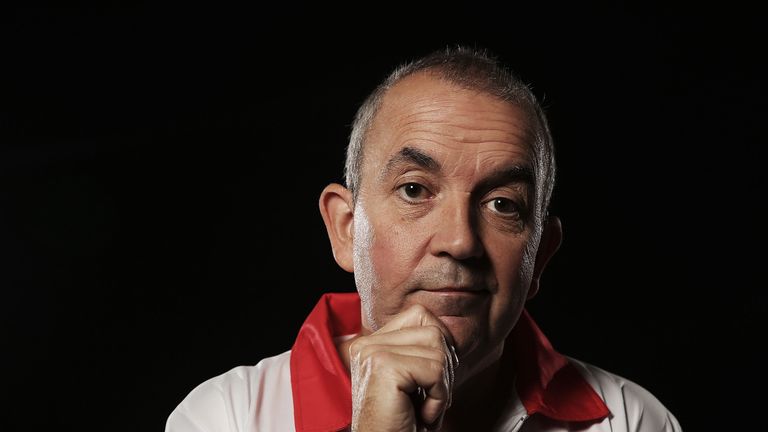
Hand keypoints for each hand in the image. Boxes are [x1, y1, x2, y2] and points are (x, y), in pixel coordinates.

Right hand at [348, 304, 458, 431]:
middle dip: (443, 369)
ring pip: (438, 348)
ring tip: (422, 408)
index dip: (439, 347)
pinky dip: (438, 398)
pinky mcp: (384, 367)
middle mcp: (366, 343)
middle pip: (433, 330)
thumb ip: (423, 350)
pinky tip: (420, 415)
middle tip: (427, 401)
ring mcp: (372, 353)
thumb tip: (450, 331)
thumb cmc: (403, 425)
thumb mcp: (415, 380)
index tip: (429, 382)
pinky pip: (435, 370)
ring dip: (441, 386)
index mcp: (370, 342)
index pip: (420, 315)